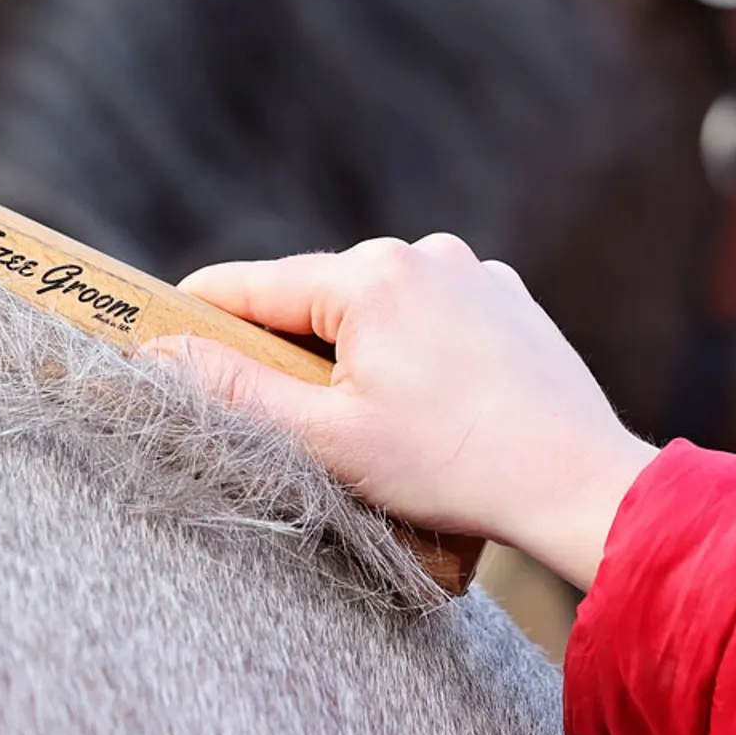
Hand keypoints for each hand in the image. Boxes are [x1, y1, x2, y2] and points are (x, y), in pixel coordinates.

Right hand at [150, 235, 655, 589]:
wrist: (579, 483)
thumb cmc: (452, 466)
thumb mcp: (325, 439)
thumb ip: (233, 393)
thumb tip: (157, 355)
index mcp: (367, 276)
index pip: (249, 286)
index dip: (195, 315)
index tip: (155, 338)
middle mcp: (422, 251)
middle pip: (313, 297)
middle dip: (289, 350)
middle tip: (288, 420)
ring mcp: (472, 271)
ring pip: (375, 307)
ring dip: (355, 353)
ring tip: (373, 425)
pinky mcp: (508, 299)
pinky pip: (431, 315)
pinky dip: (413, 351)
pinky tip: (430, 409)